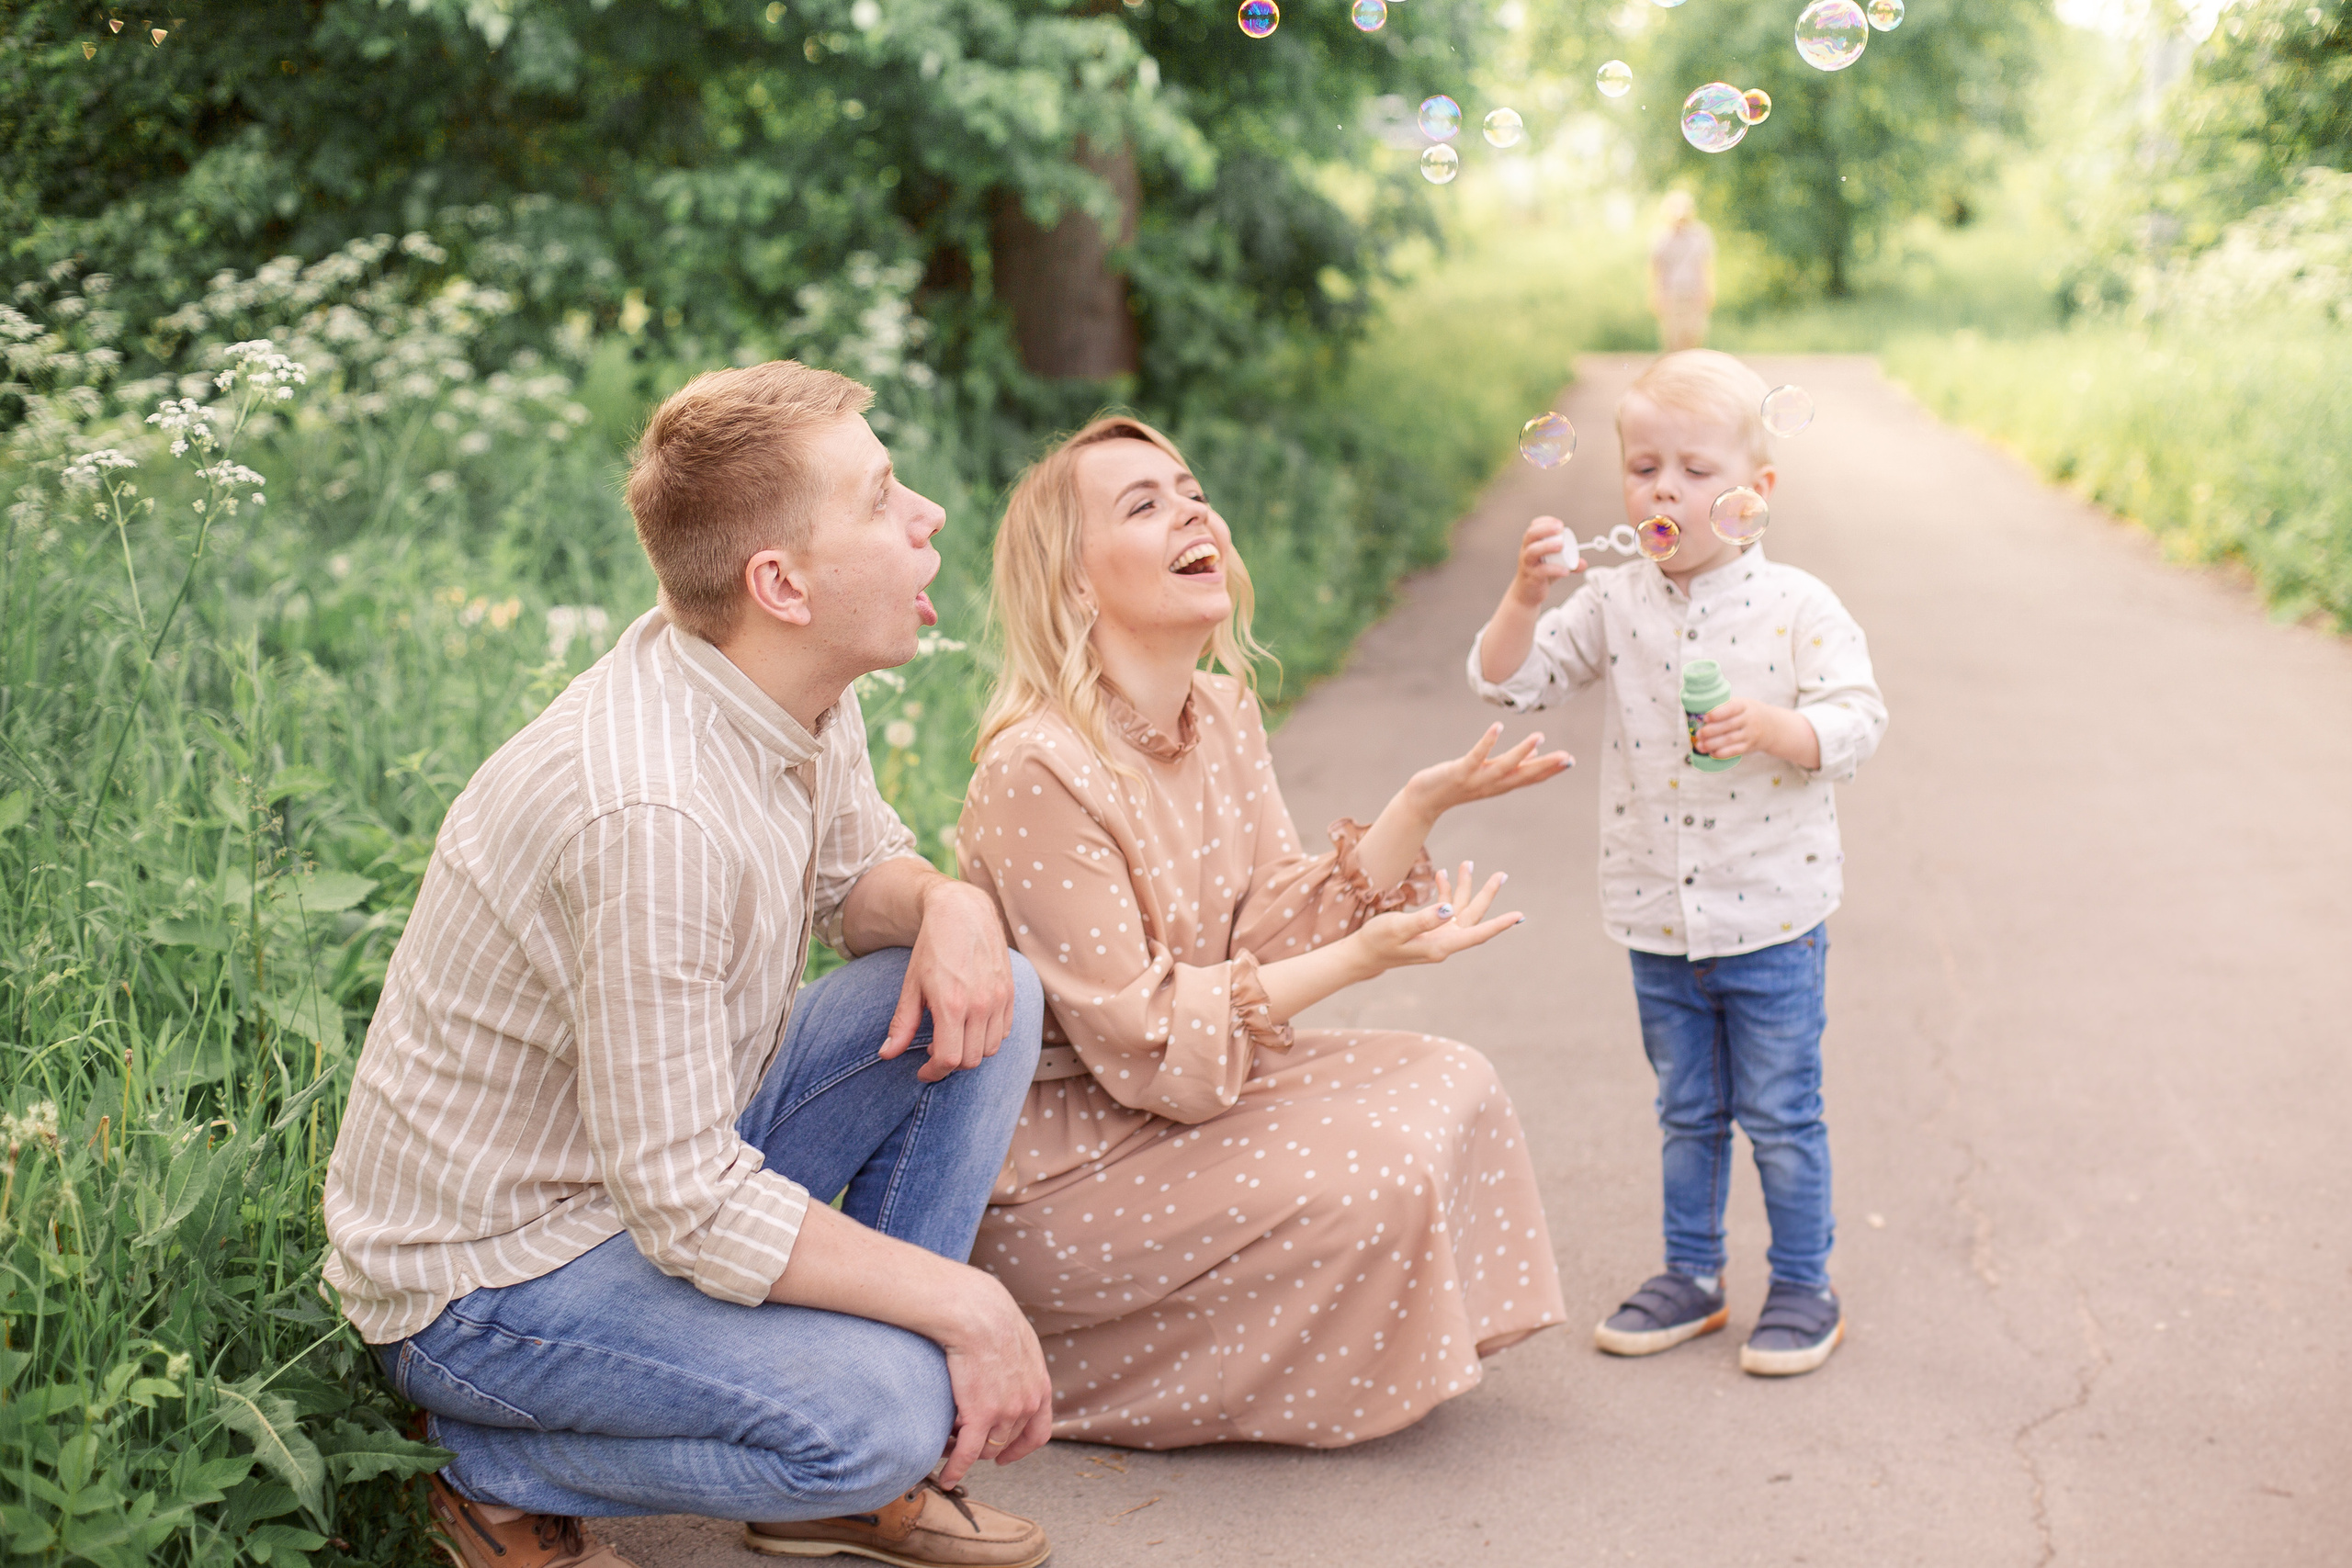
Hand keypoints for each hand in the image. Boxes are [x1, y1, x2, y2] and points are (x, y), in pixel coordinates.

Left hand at [880, 880, 1015, 1081]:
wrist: (963, 912)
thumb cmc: (933, 947)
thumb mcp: (911, 985)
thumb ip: (902, 1024)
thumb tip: (887, 1054)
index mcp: (951, 1004)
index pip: (949, 1060)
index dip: (933, 1072)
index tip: (922, 1070)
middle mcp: (980, 1005)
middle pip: (971, 1060)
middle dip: (950, 1063)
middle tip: (933, 1051)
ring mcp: (999, 999)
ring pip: (990, 1049)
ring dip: (970, 1051)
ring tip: (952, 1036)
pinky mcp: (1011, 992)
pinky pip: (1004, 1031)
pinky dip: (988, 1037)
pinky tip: (971, 1024)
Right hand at [935, 1273, 1054, 1486]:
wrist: (976, 1312)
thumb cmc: (991, 1317)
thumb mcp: (1020, 1341)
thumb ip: (1020, 1364)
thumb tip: (1008, 1369)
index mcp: (1040, 1387)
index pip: (1038, 1432)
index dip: (1021, 1449)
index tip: (1005, 1455)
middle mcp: (1028, 1404)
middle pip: (1008, 1442)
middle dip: (988, 1447)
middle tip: (968, 1445)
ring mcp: (1006, 1412)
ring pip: (986, 1448)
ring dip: (969, 1452)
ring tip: (950, 1448)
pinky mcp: (980, 1415)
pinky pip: (967, 1452)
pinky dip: (956, 1469)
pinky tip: (947, 1477)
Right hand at [1352, 862, 1523, 971]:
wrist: (1363, 954)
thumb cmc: (1378, 941)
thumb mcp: (1398, 928)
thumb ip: (1424, 919)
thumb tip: (1450, 910)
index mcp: (1441, 946)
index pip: (1477, 934)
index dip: (1499, 925)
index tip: (1519, 916)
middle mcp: (1444, 942)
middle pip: (1473, 916)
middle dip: (1486, 894)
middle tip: (1501, 874)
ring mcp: (1438, 935)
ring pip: (1460, 909)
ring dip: (1464, 887)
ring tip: (1467, 863)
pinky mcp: (1430, 928)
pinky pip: (1444, 908)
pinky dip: (1445, 892)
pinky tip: (1442, 874)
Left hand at [1402, 723, 1572, 820]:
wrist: (1424, 800)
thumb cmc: (1456, 785)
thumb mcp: (1487, 777)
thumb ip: (1511, 768)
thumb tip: (1534, 757)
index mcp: (1500, 784)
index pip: (1530, 778)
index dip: (1550, 771)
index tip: (1571, 762)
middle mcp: (1492, 784)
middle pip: (1523, 775)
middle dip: (1546, 767)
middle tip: (1568, 757)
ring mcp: (1476, 779)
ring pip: (1503, 766)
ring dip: (1522, 752)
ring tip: (1539, 737)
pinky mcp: (1459, 771)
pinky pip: (1476, 756)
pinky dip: (1487, 743)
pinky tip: (1498, 728)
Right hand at [1511, 515, 1585, 605]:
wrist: (1527, 594)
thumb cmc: (1541, 574)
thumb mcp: (1556, 565)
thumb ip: (1570, 563)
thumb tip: (1583, 563)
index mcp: (1531, 544)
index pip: (1534, 527)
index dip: (1545, 522)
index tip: (1560, 524)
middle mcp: (1526, 551)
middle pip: (1531, 535)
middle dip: (1545, 529)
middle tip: (1560, 529)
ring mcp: (1527, 564)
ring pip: (1532, 551)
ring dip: (1547, 546)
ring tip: (1561, 546)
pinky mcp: (1531, 577)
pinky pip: (1541, 571)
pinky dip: (1554, 569)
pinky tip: (1565, 571)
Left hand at [1693, 697, 1815, 767]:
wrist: (1772, 727)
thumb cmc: (1748, 713)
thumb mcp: (1742, 704)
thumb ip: (1724, 706)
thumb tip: (1696, 711)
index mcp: (1745, 706)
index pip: (1732, 708)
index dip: (1718, 713)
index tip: (1705, 717)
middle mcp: (1749, 720)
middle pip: (1728, 726)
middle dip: (1711, 731)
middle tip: (1699, 733)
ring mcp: (1750, 734)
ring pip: (1730, 740)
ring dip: (1713, 744)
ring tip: (1699, 745)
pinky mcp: (1749, 746)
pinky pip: (1735, 751)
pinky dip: (1722, 753)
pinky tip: (1711, 753)